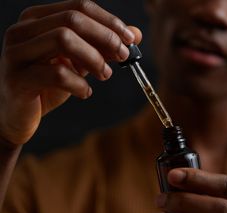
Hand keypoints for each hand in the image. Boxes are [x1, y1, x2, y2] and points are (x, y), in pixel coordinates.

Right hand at [0, 0, 141, 145]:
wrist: (19, 114)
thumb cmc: (48, 85)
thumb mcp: (79, 62)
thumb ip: (103, 47)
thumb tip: (136, 35)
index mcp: (37, 20)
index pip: (79, 7)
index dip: (109, 21)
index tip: (131, 39)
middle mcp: (23, 30)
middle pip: (73, 20)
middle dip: (105, 37)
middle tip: (123, 56)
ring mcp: (16, 53)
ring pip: (63, 39)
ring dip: (94, 59)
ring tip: (105, 75)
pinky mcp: (18, 79)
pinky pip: (57, 74)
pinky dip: (80, 84)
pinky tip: (85, 93)